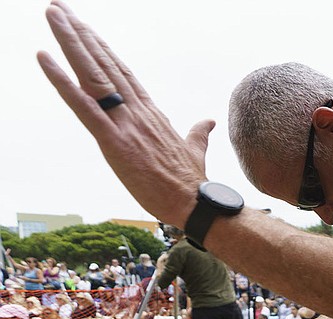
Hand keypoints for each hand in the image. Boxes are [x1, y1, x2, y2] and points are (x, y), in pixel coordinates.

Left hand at [37, 2, 207, 226]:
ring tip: (53, 14)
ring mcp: (125, 124)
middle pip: (103, 64)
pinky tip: (43, 57)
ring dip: (70, 42)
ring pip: (92, 75)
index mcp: (151, 113)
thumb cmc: (192, 182)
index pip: (121, 72)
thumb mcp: (194, 150)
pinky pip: (82, 105)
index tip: (84, 26)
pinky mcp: (113, 141)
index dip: (100, 47)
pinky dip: (61, 81)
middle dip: (80, 33)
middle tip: (58, 7)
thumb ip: (197, 132)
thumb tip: (208, 121)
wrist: (196, 204)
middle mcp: (136, 111)